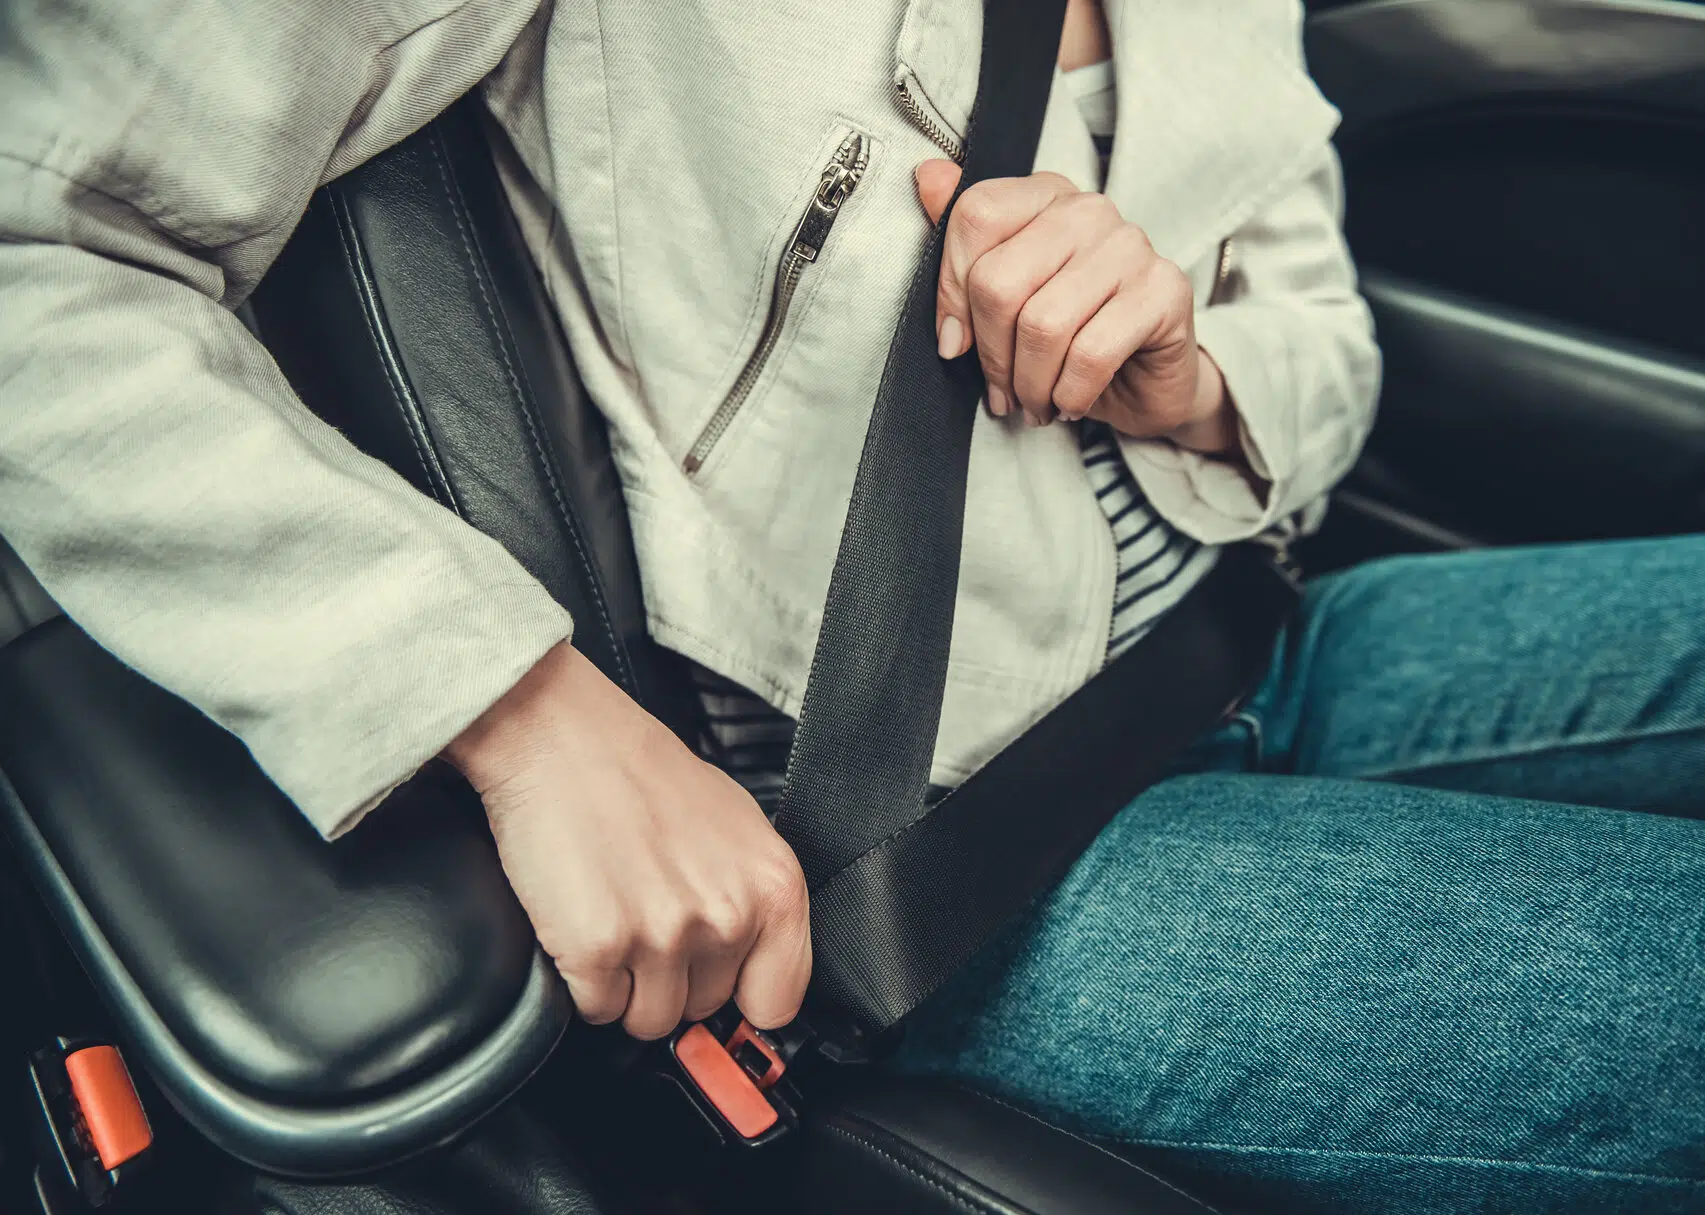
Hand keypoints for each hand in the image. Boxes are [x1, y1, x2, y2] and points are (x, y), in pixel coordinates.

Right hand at [445, 643, 810, 1039]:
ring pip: (648, 1020)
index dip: (741, 1000)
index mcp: (774, 887)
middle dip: (671, 979)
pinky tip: (583, 924)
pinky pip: (596, 1009)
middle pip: (703, 1010)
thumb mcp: (736, 828)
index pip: (779, 1002)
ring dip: (625, 985)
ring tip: (614, 916)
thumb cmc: (642, 774)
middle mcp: (727, 915)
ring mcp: (661, 935)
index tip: (718, 989)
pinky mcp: (596, 947)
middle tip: (645, 916)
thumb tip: (755, 969)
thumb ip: (753, 900)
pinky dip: (582, 981)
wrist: (563, 740)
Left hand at [915, 159, 1237, 454]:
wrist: (1147, 383)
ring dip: (1029, 384)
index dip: (951, 292)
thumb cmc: (1071, 339)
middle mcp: (1089, 210)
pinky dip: (1069, 393)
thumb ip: (966, 243)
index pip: (976, 217)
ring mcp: (1131, 246)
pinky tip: (1068, 403)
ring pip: (1043, 323)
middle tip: (1001, 392)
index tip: (955, 342)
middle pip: (999, 280)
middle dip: (991, 355)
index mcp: (1045, 197)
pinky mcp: (1165, 290)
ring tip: (1033, 404)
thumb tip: (928, 178)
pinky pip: (1091, 353)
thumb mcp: (1007, 301)